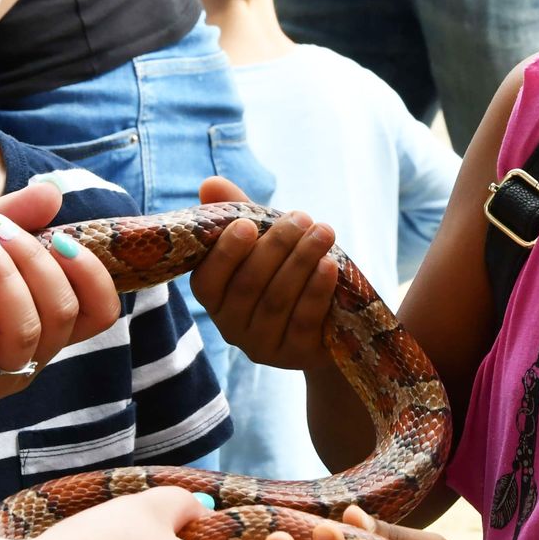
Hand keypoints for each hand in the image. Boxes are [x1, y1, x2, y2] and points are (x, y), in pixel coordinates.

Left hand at [0, 179, 122, 412]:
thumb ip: (7, 219)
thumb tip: (54, 191)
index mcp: (37, 326)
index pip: (98, 312)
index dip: (94, 277)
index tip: (63, 239)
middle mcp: (25, 359)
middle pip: (66, 315)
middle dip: (39, 264)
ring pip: (29, 332)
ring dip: (8, 278)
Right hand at [190, 176, 338, 370]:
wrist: (327, 323)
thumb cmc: (285, 271)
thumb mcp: (262, 242)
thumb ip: (237, 214)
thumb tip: (210, 184)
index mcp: (215, 298)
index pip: (208, 279)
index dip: (226, 252)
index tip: (247, 223)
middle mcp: (231, 327)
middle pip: (249, 285)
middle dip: (276, 246)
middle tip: (302, 217)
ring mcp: (262, 345)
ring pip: (277, 301)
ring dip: (301, 261)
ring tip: (324, 232)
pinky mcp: (295, 356)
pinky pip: (303, 321)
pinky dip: (316, 291)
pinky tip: (330, 265)